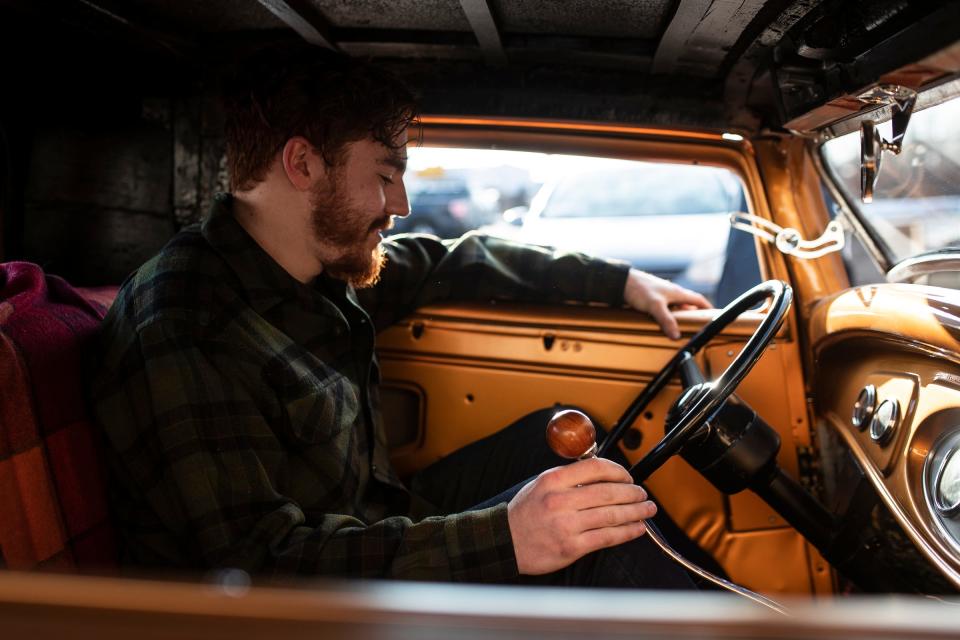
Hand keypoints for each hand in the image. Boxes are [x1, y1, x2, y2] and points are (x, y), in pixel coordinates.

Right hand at [506, 457, 655, 574]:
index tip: (628, 476)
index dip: (618, 471)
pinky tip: (637, 528)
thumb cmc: (524, 513)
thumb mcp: (540, 484)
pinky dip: (626, 532)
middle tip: (642, 494)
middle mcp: (561, 500)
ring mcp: (567, 525)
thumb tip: (602, 475)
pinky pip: (607, 537)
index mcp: (553, 480)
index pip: (595, 468)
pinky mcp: (572, 546)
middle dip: (632, 492)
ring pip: (612, 515)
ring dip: (635, 512)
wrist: (504, 542)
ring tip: (647, 510)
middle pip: (608, 492)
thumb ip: (569, 478)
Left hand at [623, 268, 711, 339]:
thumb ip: (666, 320)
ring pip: (675, 305)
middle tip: (697, 324)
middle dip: (693, 313)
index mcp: (677, 292)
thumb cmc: (639, 289)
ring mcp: (661, 294)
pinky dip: (668, 314)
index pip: (698, 299)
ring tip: (680, 326)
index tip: (713, 315)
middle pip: (688, 303)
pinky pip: (665, 307)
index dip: (707, 307)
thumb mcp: (655, 306)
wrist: (621, 281)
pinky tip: (663, 321)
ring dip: (679, 314)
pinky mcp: (652, 297)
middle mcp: (671, 292)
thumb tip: (676, 335)